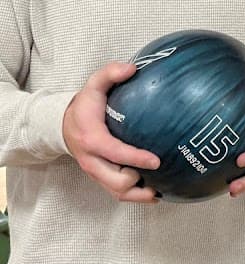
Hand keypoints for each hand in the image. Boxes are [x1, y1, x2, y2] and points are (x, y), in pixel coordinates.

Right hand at [62, 61, 160, 202]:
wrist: (65, 124)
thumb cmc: (85, 105)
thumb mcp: (94, 84)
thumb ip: (110, 73)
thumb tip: (132, 68)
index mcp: (92, 139)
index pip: (115, 153)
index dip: (136, 159)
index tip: (157, 161)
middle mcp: (92, 161)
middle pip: (116, 182)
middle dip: (138, 182)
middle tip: (160, 174)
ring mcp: (96, 172)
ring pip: (116, 192)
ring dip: (138, 195)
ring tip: (160, 190)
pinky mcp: (100, 177)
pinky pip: (116, 192)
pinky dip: (134, 196)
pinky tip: (154, 192)